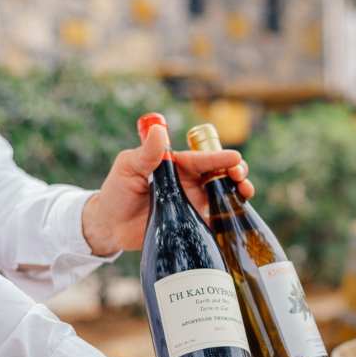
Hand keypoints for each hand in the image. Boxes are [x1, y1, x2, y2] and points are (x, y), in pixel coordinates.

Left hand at [82, 120, 254, 255]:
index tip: (235, 158)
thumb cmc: (116, 192)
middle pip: (221, 174)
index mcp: (178, 165)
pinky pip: (217, 219)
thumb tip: (161, 130)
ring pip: (224, 194)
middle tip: (240, 176)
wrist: (110, 226)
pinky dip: (230, 218)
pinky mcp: (194, 223)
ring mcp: (194, 203)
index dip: (220, 158)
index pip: (203, 159)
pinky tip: (237, 219)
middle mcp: (190, 182)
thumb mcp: (128, 167)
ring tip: (245, 193)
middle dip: (236, 172)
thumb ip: (146, 152)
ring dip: (238, 192)